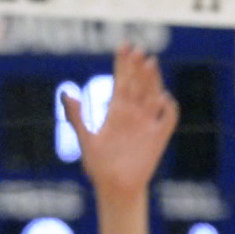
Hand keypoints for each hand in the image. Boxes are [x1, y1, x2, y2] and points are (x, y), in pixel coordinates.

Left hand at [75, 44, 177, 196]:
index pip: (121, 80)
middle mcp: (133, 114)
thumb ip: (77, 116)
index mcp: (116, 112)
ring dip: (153, 80)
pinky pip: (168, 118)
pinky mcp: (159, 137)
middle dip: (138, 66)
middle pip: (138, 84)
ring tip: (150, 63)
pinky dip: (168, 108)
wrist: (115, 188)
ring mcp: (147, 124)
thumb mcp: (85, 139)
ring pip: (153, 95)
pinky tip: (162, 98)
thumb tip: (66, 93)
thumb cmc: (99, 166)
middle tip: (137, 50)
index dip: (123, 63)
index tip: (124, 45)